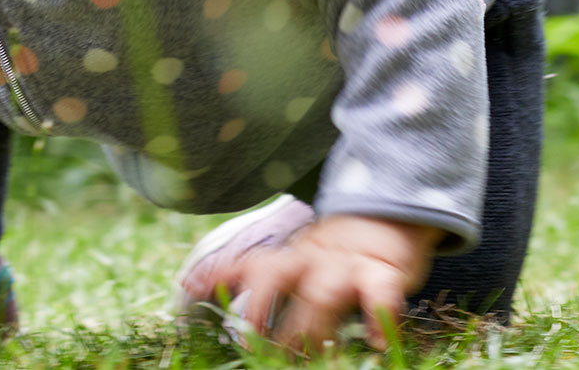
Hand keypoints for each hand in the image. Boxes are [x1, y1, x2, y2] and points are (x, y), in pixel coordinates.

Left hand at [184, 214, 442, 355]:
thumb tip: (190, 281)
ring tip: (306, 356)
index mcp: (288, 260)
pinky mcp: (385, 275)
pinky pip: (381, 295)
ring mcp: (347, 267)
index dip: (222, 275)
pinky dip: (379, 317)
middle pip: (280, 278)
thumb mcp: (290, 264)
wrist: (389, 222)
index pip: (249, 264)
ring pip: (322, 293)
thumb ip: (245, 274)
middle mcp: (312, 261)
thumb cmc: (331, 260)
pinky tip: (374, 342)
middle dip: (262, 313)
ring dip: (311, 328)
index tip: (196, 288)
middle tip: (251, 348)